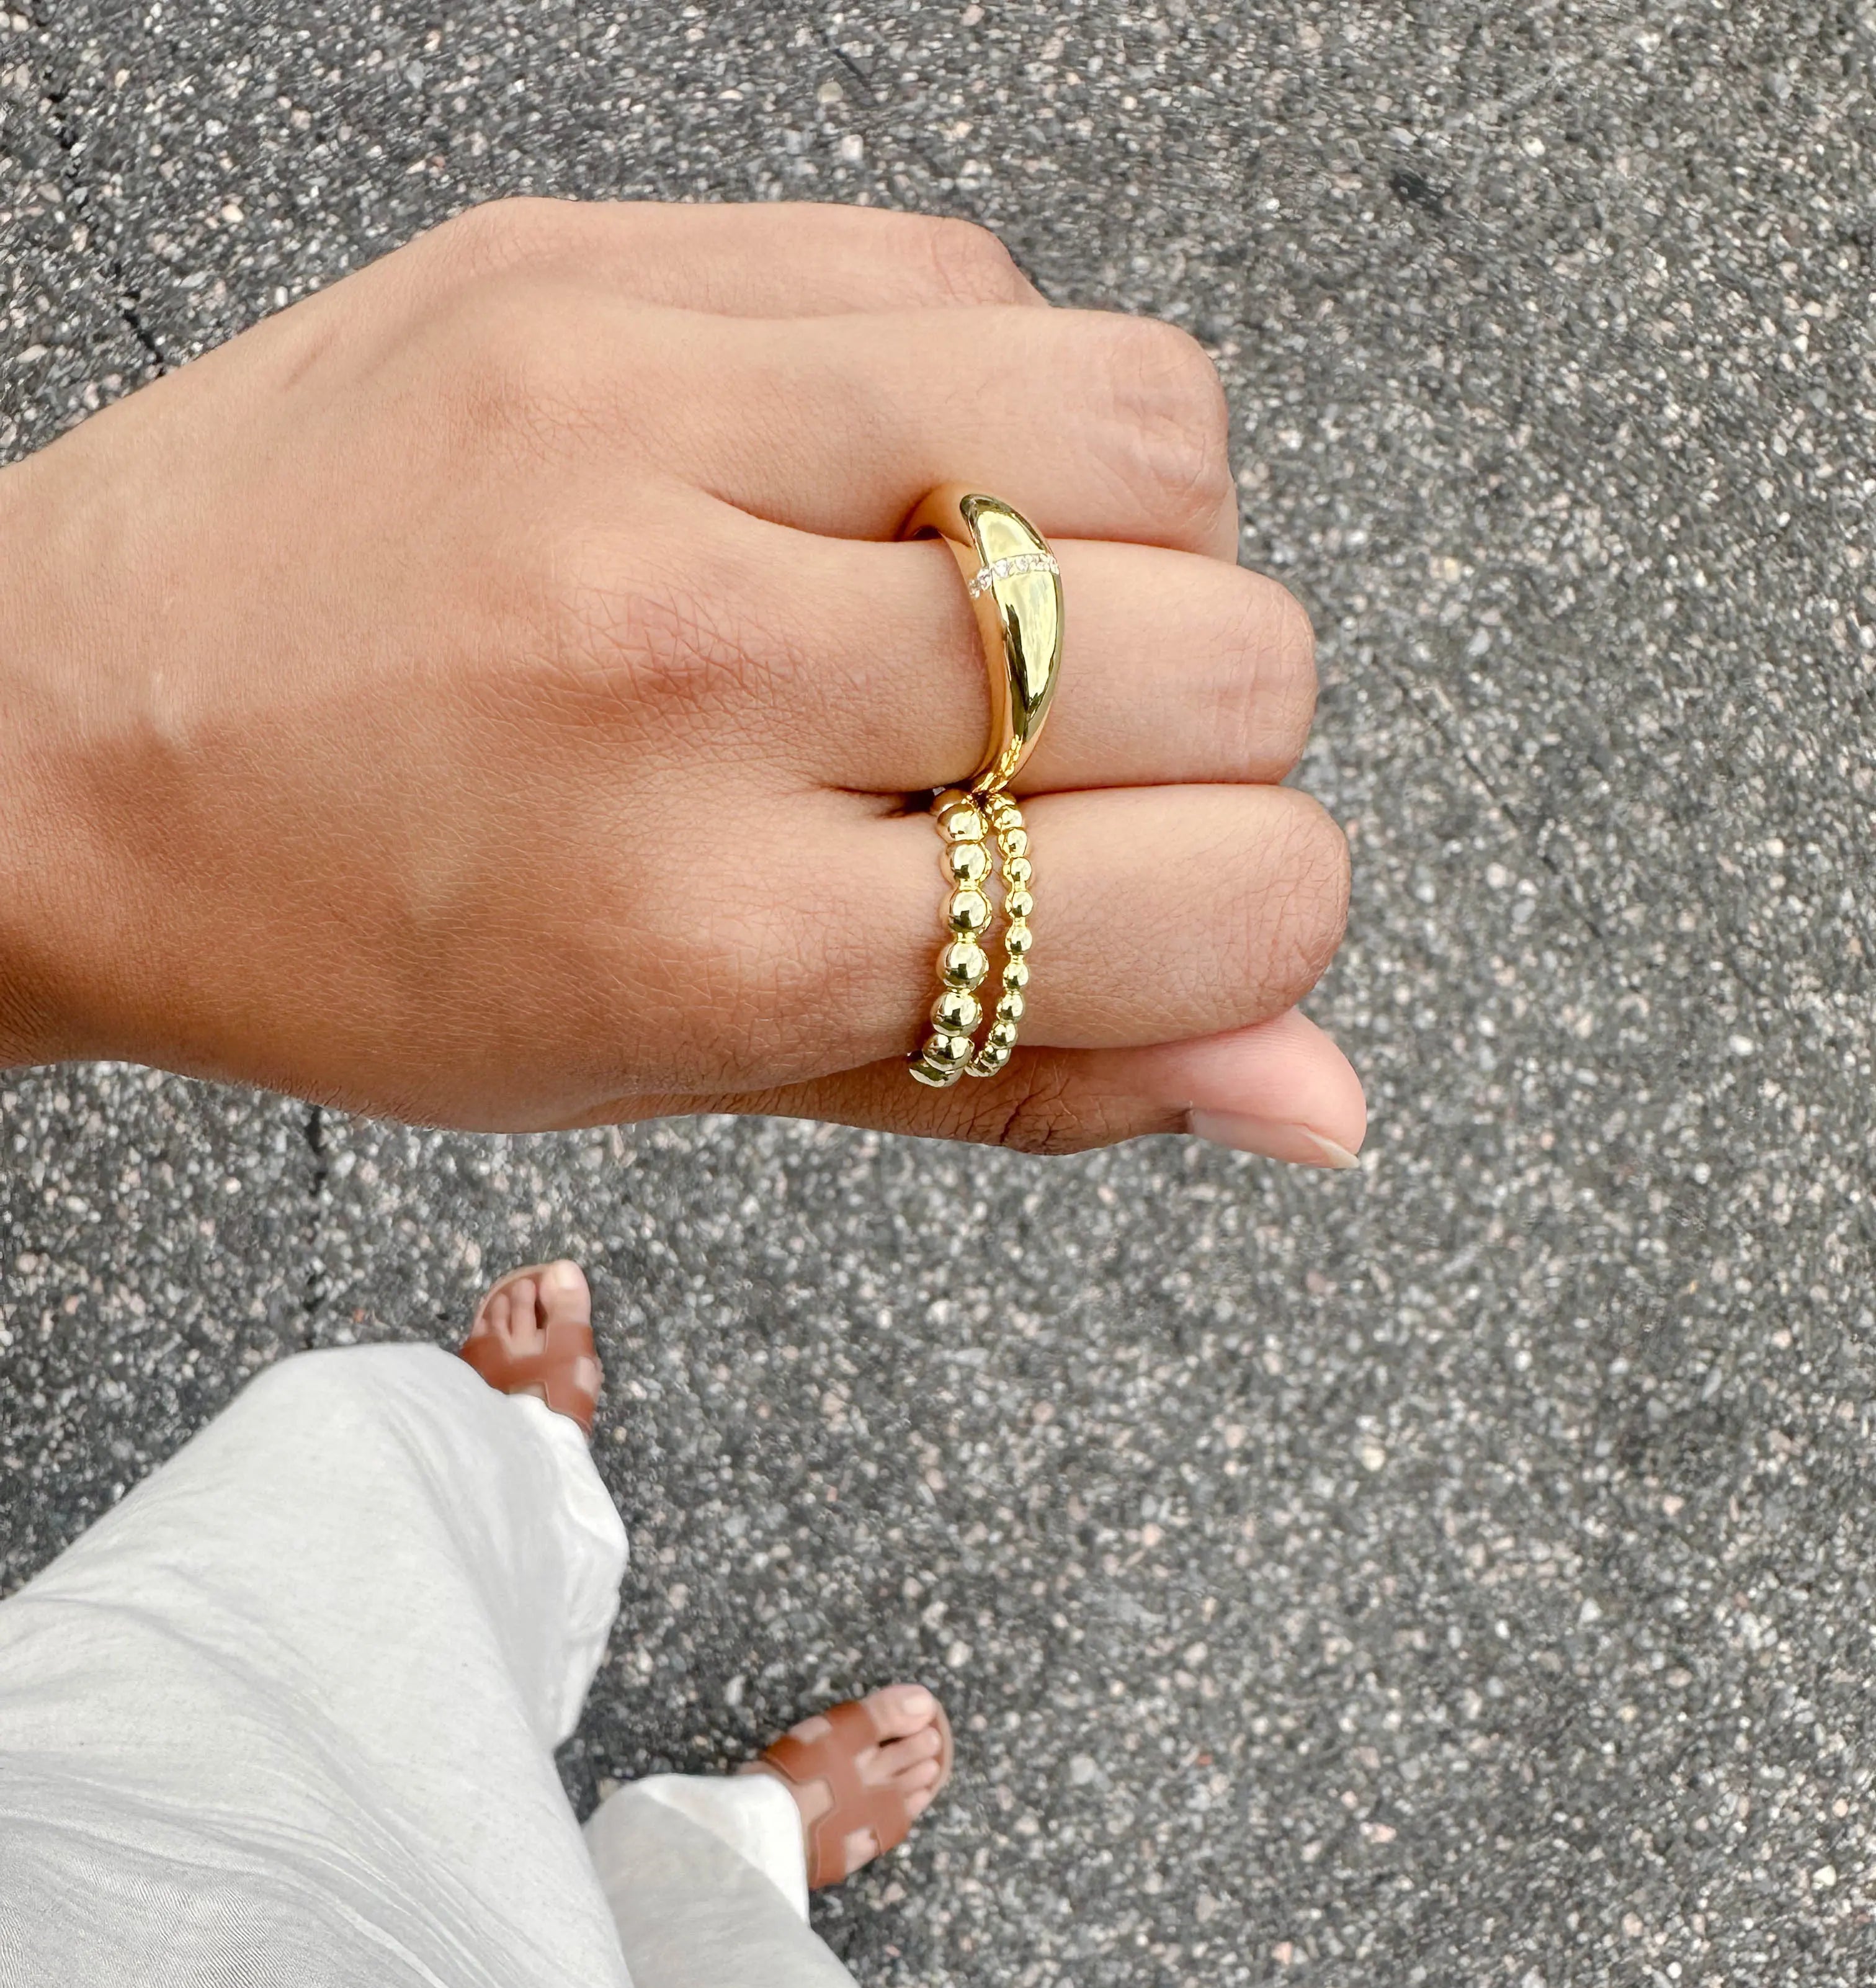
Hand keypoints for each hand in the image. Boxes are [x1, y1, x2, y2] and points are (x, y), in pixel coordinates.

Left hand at [0, 200, 1360, 1161]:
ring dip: (1144, 545)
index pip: (1217, 900)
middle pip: (1231, 657)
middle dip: (1216, 743)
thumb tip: (1318, 1096)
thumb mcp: (696, 1078)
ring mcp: (642, 425)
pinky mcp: (597, 265)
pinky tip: (877, 487)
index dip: (1264, 926)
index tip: (1191, 912)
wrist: (58, 739)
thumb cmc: (366, 949)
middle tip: (1068, 770)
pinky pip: (971, 275)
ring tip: (997, 611)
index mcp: (725, 937)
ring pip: (1155, 426)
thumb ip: (1031, 1082)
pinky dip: (989, 403)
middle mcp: (700, 668)